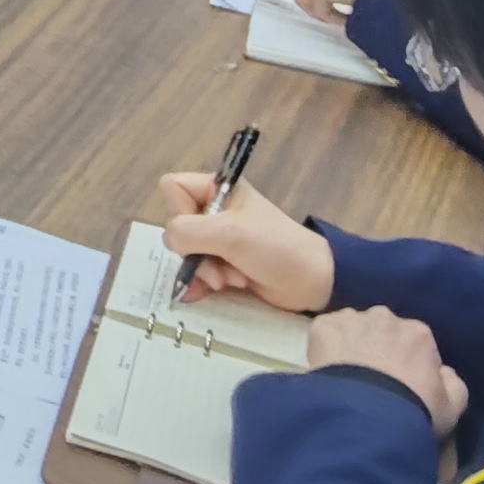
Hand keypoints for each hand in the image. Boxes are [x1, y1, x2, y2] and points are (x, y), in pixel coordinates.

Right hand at [155, 174, 333, 310]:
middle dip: (197, 251)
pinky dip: (200, 284)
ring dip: (205, 270)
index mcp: (218, 189)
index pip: (173, 188)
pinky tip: (204, 295)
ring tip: (231, 280)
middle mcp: (215, 211)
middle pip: (178, 226)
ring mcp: (220, 240)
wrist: (312, 281)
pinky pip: (196, 272)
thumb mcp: (230, 234)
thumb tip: (170, 241)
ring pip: (186, 253)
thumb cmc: (275, 248)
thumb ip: (189, 232)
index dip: (178, 209)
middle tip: (221, 264)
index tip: (202, 229)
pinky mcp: (225, 264)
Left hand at [307, 306, 467, 436]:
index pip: (414, 342)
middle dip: (378, 348)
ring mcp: (353, 320)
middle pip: (382, 330)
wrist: (368, 415)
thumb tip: (444, 372)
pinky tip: (328, 369)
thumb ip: (454, 384)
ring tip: (347, 376)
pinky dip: (325, 346)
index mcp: (419, 333)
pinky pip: (325, 332)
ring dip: (351, 344)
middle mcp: (387, 318)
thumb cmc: (414, 410)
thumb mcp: (452, 407)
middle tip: (371, 380)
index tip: (400, 383)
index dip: (407, 363)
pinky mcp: (324, 327)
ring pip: (352, 327)